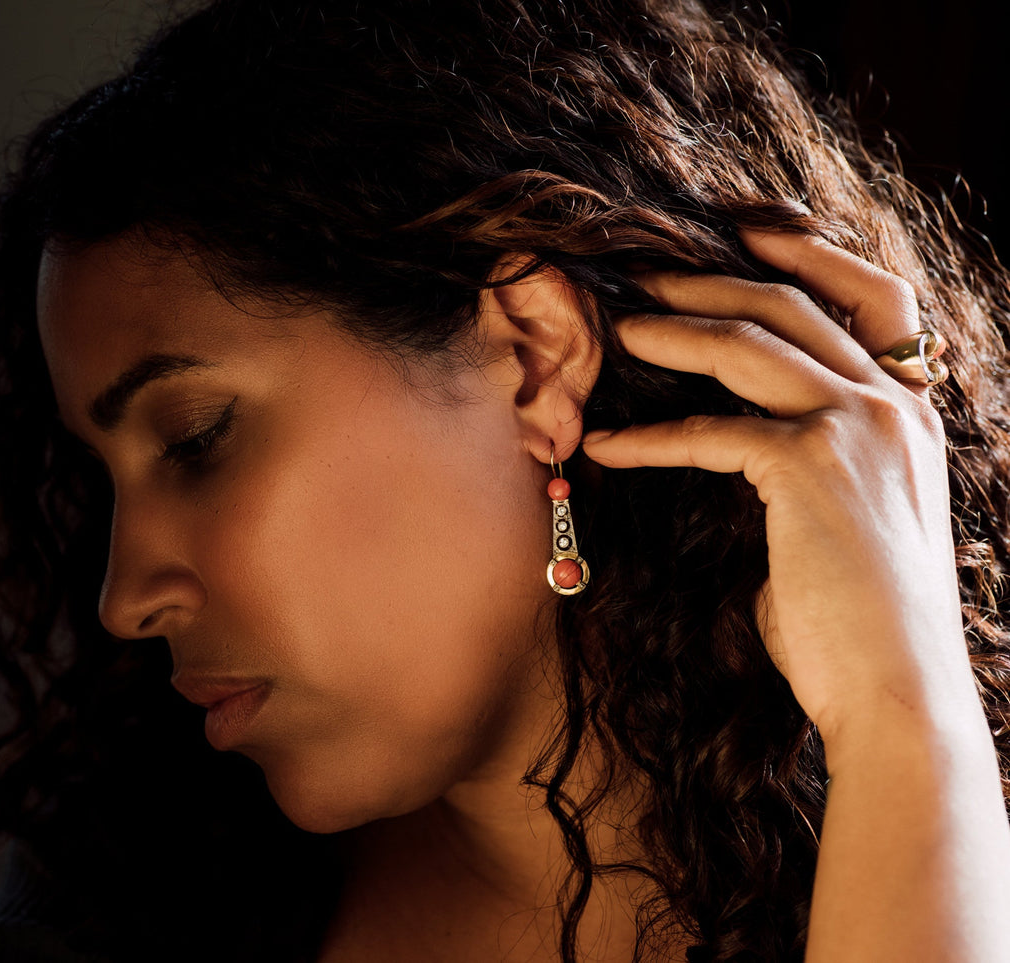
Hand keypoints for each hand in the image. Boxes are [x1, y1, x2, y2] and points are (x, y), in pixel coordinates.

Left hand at [580, 228, 979, 745]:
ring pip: (751, 343)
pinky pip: (711, 430)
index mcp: (914, 412)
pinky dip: (649, 437)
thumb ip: (809, 466)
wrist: (896, 692)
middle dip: (710, 283)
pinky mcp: (812, 464)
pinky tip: (605, 444)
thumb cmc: (858, 625)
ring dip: (673, 331)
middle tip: (644, 278)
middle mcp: (896, 405)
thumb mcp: (846, 522)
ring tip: (617, 331)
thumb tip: (742, 450)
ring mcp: (861, 427)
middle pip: (795, 305)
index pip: (879, 297)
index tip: (741, 235)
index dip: (810, 255)